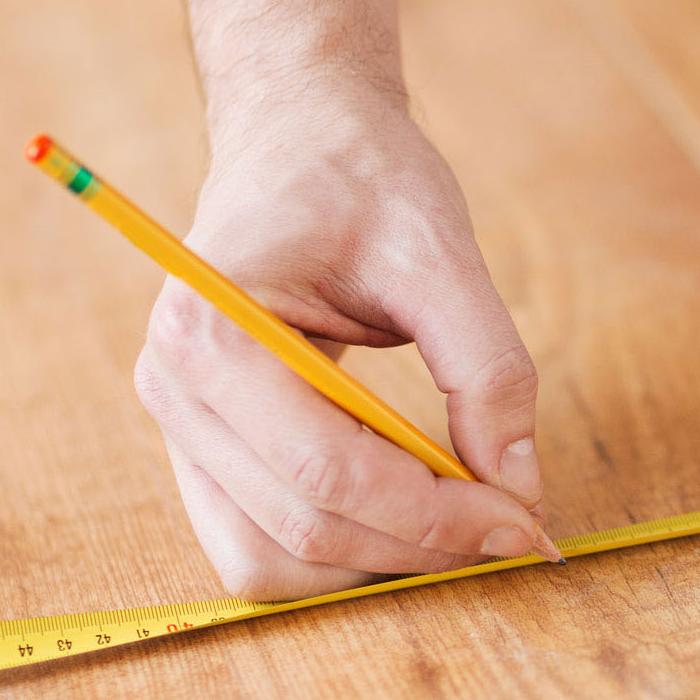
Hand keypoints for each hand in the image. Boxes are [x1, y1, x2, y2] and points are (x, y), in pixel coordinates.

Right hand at [134, 83, 557, 599]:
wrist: (302, 136)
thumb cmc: (363, 176)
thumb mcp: (443, 253)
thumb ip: (488, 370)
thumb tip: (521, 487)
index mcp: (210, 328)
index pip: (326, 472)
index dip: (435, 515)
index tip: (526, 519)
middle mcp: (173, 387)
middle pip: (302, 528)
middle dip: (421, 545)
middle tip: (517, 526)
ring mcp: (178, 425)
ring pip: (273, 560)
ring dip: (379, 563)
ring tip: (469, 522)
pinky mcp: (206, 447)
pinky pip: (263, 540)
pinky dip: (346, 551)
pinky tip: (420, 515)